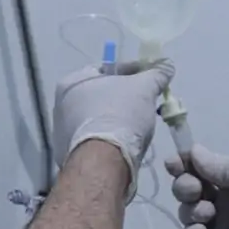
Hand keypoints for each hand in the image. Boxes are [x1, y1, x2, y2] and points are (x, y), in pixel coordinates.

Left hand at [51, 59, 174, 195]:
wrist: (104, 163)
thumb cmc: (120, 116)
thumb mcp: (144, 88)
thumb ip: (156, 74)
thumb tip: (166, 65)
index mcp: (73, 82)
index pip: (107, 67)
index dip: (133, 70)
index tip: (151, 77)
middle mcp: (62, 105)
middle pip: (103, 94)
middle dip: (127, 96)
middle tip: (149, 101)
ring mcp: (64, 132)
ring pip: (101, 117)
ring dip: (120, 118)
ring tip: (141, 124)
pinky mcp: (72, 154)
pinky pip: (97, 138)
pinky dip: (112, 137)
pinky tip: (128, 142)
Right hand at [165, 147, 228, 228]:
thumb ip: (220, 164)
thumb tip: (194, 151)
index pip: (202, 169)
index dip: (184, 165)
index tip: (172, 164)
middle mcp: (226, 202)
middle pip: (189, 190)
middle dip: (185, 187)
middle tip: (196, 191)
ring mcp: (220, 228)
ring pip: (188, 214)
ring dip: (192, 210)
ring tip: (209, 215)